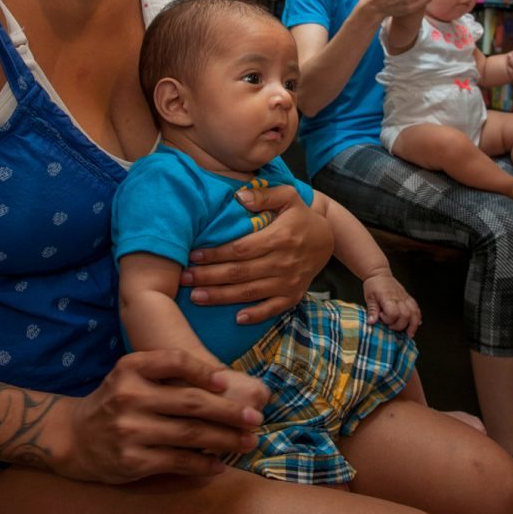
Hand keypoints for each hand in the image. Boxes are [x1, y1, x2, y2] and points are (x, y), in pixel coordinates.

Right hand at [52, 349, 268, 483]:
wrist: (74, 436)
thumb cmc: (115, 400)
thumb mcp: (131, 373)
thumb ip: (165, 371)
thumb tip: (223, 381)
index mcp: (131, 368)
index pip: (175, 361)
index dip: (204, 371)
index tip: (227, 383)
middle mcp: (130, 396)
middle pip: (191, 402)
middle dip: (228, 411)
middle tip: (254, 418)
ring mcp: (130, 430)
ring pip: (190, 434)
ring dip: (224, 439)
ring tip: (247, 441)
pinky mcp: (132, 460)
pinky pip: (177, 461)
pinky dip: (203, 463)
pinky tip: (220, 464)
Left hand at [180, 184, 332, 323]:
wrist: (328, 238)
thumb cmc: (300, 215)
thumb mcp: (288, 195)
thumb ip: (263, 195)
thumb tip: (239, 196)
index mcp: (280, 237)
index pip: (241, 249)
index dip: (216, 254)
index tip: (193, 255)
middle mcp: (283, 262)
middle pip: (240, 273)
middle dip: (209, 277)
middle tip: (183, 278)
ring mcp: (288, 282)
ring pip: (249, 292)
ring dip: (221, 296)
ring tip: (196, 297)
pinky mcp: (293, 295)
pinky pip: (272, 309)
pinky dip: (255, 315)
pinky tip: (236, 318)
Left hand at [363, 270, 421, 337]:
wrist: (379, 273)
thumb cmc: (374, 284)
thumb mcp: (369, 297)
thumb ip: (372, 310)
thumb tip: (372, 322)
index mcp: (388, 297)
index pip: (393, 313)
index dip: (388, 319)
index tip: (381, 317)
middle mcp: (399, 298)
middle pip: (406, 315)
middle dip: (400, 325)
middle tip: (391, 326)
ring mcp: (405, 298)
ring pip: (415, 312)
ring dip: (413, 325)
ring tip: (409, 333)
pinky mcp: (408, 298)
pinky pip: (416, 308)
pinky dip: (418, 317)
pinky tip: (416, 323)